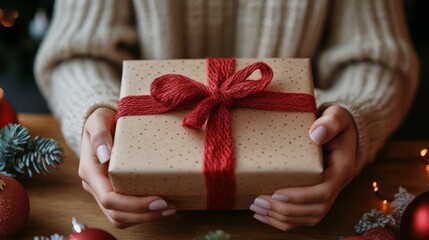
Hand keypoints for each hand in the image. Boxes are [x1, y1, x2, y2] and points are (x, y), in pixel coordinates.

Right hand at [78, 108, 175, 227]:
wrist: (103, 122)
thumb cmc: (103, 120)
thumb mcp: (98, 119)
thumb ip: (99, 134)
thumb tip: (104, 156)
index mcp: (90, 171)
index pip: (109, 198)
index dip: (134, 205)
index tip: (159, 200)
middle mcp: (95, 186)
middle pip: (116, 214)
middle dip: (144, 215)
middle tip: (170, 208)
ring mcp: (103, 191)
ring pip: (120, 218)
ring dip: (145, 218)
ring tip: (170, 209)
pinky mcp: (114, 192)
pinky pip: (126, 213)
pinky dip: (143, 214)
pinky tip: (162, 206)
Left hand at [249, 105, 356, 230]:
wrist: (338, 129)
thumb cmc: (335, 122)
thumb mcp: (336, 116)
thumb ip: (329, 123)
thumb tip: (316, 134)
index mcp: (342, 169)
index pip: (324, 192)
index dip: (301, 197)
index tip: (277, 194)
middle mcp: (336, 186)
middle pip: (315, 210)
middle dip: (286, 210)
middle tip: (259, 202)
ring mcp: (327, 194)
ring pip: (309, 218)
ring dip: (282, 218)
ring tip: (257, 208)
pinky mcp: (317, 197)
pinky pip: (303, 217)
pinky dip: (284, 221)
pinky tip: (264, 215)